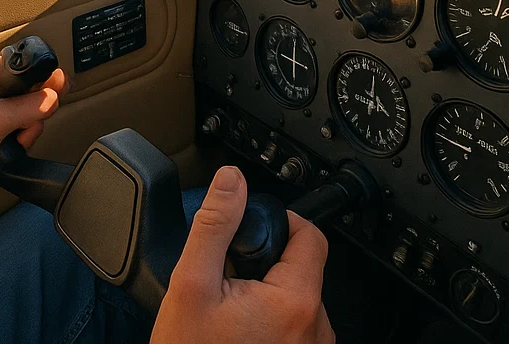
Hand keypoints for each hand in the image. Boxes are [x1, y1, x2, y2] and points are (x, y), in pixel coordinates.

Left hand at [0, 52, 67, 189]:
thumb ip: (29, 108)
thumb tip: (55, 97)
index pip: (29, 68)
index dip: (44, 84)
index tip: (53, 99)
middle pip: (30, 91)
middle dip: (32, 115)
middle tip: (21, 130)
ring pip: (24, 108)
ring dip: (24, 129)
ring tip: (10, 141)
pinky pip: (13, 120)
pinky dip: (15, 134)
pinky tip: (6, 144)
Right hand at [151, 166, 332, 343]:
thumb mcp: (192, 284)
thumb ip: (215, 225)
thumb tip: (232, 181)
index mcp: (296, 303)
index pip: (309, 234)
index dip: (278, 220)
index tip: (249, 229)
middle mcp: (316, 331)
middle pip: (301, 266)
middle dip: (264, 260)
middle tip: (227, 275)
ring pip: (295, 298)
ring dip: (265, 292)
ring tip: (229, 308)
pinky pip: (292, 328)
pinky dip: (268, 321)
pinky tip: (237, 331)